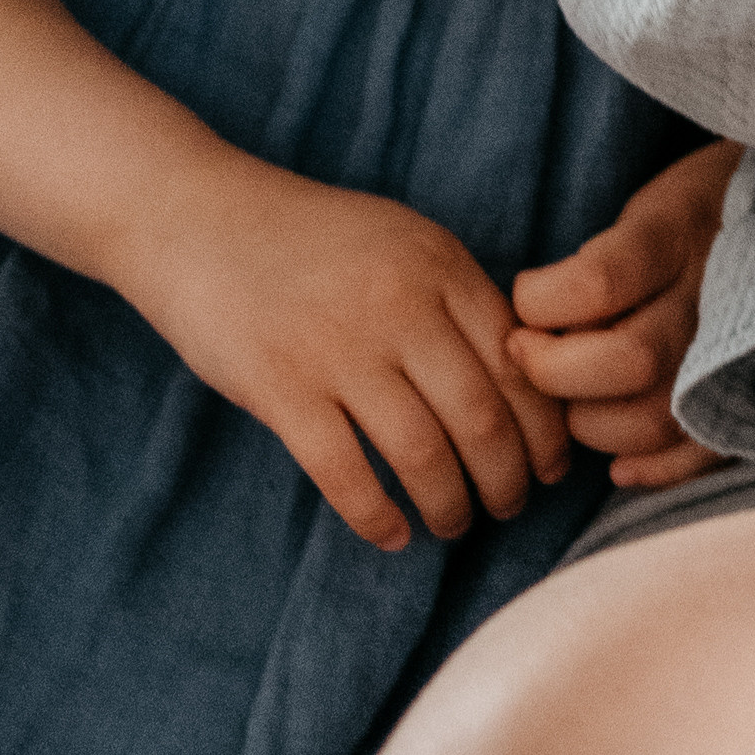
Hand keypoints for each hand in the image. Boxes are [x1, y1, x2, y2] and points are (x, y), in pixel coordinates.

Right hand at [124, 153, 571, 551]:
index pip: (518, 362)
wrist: (203, 220)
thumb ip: (457, 297)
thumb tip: (523, 375)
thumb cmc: (313, 239)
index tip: (552, 465)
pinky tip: (391, 535)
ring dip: (449, 505)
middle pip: (482, 417)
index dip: (544, 427)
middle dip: (507, 479)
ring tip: (453, 523)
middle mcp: (400, 305)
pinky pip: (345, 474)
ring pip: (422, 454)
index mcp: (440, 265)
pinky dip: (377, 518)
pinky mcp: (281, 388)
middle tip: (509, 507)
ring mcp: (339, 348)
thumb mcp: (403, 242)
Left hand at [510, 139, 740, 489]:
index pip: (599, 282)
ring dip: (592, 421)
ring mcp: (737, 353)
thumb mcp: (654, 202)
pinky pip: (698, 455)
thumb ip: (605, 256)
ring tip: (574, 396)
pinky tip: (619, 459)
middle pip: (627, 361)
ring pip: (653, 419)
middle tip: (529, 354)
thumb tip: (534, 322)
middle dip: (556, 371)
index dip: (543, 301)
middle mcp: (712, 297)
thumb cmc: (705, 208)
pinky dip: (652, 468)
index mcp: (681, 232)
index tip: (525, 295)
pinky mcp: (754, 396)